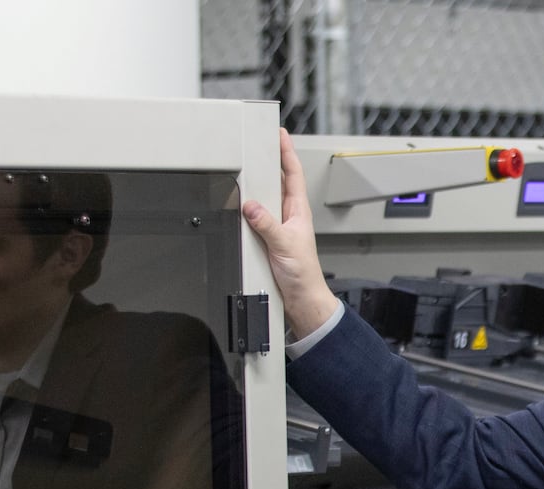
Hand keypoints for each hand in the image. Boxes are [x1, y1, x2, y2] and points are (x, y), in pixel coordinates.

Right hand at [241, 128, 340, 338]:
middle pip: (278, 181)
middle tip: (259, 141)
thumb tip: (251, 206)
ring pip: (266, 198)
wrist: (303, 301)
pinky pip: (256, 216)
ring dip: (258, 183)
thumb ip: (267, 225)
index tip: (280, 133)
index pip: (293, 174)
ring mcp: (279, 227)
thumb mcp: (285, 245)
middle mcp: (289, 216)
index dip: (286, 152)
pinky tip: (239, 203)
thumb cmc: (303, 276)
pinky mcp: (269, 239)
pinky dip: (248, 207)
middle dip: (270, 160)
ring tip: (246, 165)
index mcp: (298, 212)